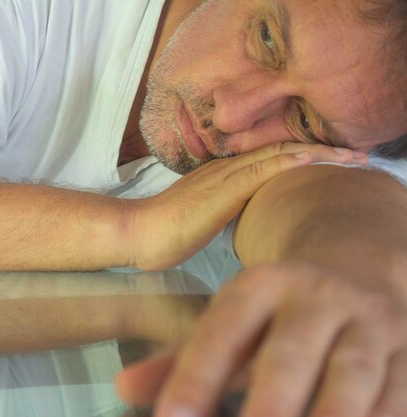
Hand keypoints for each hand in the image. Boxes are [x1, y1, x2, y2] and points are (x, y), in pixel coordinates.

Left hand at [116, 262, 406, 416]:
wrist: (359, 263)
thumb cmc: (280, 308)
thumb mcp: (232, 318)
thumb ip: (183, 357)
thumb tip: (124, 388)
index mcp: (265, 283)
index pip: (225, 328)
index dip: (196, 375)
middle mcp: (318, 298)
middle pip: (290, 356)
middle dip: (268, 403)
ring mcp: (370, 325)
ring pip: (352, 381)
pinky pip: (396, 397)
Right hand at [127, 143, 366, 270]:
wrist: (140, 231)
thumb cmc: (166, 233)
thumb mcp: (203, 220)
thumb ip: (224, 211)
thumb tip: (243, 217)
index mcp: (224, 177)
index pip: (271, 160)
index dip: (304, 157)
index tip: (333, 161)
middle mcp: (228, 169)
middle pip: (282, 151)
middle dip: (322, 151)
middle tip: (357, 154)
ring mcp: (226, 176)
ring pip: (279, 155)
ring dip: (319, 153)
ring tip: (353, 155)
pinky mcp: (224, 188)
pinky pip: (263, 169)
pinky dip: (293, 160)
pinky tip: (317, 157)